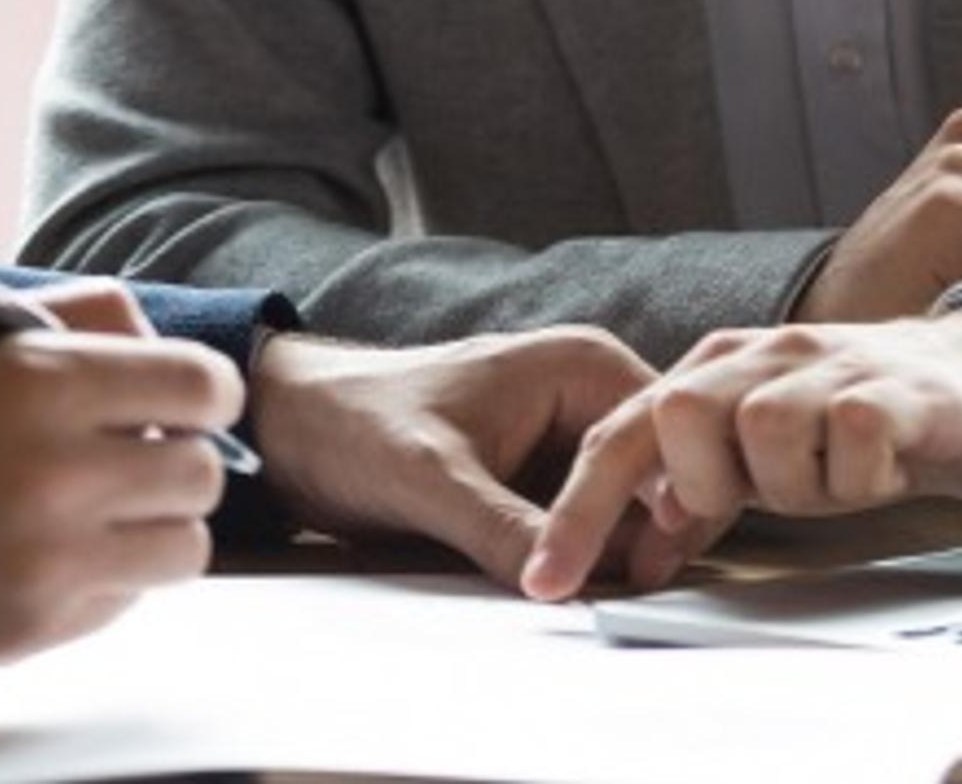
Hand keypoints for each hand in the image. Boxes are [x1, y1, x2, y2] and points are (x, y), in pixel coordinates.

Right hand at [0, 279, 240, 672]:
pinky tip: (48, 557)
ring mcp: (49, 561)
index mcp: (43, 383)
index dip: (202, 393)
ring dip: (155, 528)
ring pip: (185, 549)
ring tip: (98, 514)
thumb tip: (154, 336)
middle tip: (131, 461)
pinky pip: (125, 602)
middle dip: (175, 462)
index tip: (184, 403)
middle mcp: (58, 473)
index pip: (203, 387)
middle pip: (203, 474)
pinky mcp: (34, 629)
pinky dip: (107, 580)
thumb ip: (70, 317)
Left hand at [245, 326, 692, 590]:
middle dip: (648, 541)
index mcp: (584, 368)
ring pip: (634, 519)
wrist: (289, 429)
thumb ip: (500, 527)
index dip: (670, 508)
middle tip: (617, 593)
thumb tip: (563, 589)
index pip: (673, 442)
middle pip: (668, 484)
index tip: (643, 571)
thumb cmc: (351, 424)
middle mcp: (591, 402)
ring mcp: (572, 449)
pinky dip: (587, 566)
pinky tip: (565, 589)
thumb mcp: (429, 479)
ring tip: (587, 593)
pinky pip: (593, 536)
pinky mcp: (547, 490)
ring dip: (617, 561)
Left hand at [515, 305, 961, 601]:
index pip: (621, 432)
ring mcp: (828, 363)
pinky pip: (853, 439)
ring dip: (799, 484)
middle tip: (755, 502)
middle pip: (680, 414)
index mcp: (718, 367)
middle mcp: (762, 354)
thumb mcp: (767, 449)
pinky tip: (882, 468)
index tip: (546, 581)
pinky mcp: (893, 387)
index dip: (579, 509)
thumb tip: (641, 544)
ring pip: (766, 433)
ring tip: (838, 478)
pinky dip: (861, 475)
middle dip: (704, 485)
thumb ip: (703, 481)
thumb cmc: (863, 416)